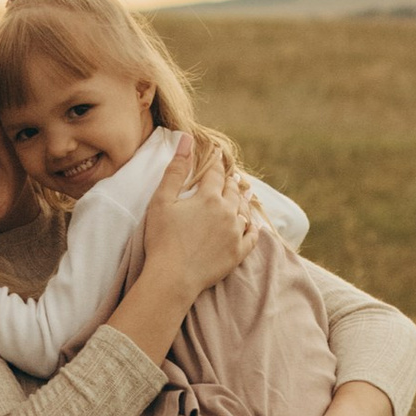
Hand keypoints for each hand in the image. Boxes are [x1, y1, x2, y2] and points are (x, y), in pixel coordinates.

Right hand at [136, 132, 255, 301]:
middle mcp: (228, 212)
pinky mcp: (238, 252)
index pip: (216, 174)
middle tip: (233, 175)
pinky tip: (253, 223)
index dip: (216, 163)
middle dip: (231, 181)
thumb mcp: (162, 201)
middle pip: (233, 190)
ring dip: (243, 200)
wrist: (173, 277)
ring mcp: (235, 233)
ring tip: (243, 193)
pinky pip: (252, 235)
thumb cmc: (162, 238)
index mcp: (209, 197)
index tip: (219, 155)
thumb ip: (175, 170)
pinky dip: (253, 226)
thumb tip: (186, 139)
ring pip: (244, 210)